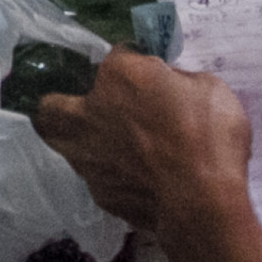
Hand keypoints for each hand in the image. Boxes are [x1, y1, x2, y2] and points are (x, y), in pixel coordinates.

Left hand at [29, 52, 247, 233]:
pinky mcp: (100, 195)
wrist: (203, 204)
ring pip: (68, 147)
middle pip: (52, 106)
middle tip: (92, 111)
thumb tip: (167, 85)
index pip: (116, 57)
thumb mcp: (207, 89)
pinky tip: (137, 181)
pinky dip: (112, 177)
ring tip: (118, 151)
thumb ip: (177, 82)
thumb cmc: (209, 136)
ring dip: (87, 144)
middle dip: (63, 106)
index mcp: (118, 77)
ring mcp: (89, 159)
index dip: (134, 65)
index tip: (151, 76)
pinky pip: (98, 178)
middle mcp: (90, 115)